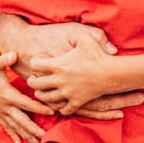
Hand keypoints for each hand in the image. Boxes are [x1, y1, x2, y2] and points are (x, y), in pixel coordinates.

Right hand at [0, 52, 54, 142]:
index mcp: (8, 95)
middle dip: (34, 130)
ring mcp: (1, 111)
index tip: (52, 112)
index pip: (27, 104)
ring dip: (26, 136)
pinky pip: (6, 126)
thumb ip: (6, 59)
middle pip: (22, 121)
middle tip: (45, 138)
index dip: (40, 108)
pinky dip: (13, 135)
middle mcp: (5, 106)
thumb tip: (14, 54)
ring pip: (15, 127)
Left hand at [2, 19, 142, 119]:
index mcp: (58, 65)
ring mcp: (67, 93)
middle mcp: (59, 80)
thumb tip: (73, 33)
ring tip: (41, 92)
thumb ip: (76, 34)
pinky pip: (63, 109)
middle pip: (36, 84)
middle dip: (32, 81)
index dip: (34, 63)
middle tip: (33, 79)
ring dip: (41, 95)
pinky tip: (59, 103)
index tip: (36, 62)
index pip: (35, 65)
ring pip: (46, 98)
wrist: (111, 73)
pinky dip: (59, 108)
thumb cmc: (98, 55)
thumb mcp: (85, 38)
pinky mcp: (76, 102)